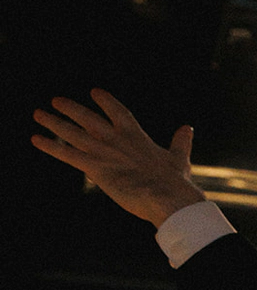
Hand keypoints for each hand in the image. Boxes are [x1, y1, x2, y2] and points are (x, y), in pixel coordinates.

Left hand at [31, 89, 205, 226]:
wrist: (168, 197)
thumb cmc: (176, 182)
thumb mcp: (179, 158)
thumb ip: (180, 142)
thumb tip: (188, 128)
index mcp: (136, 136)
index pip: (117, 111)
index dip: (105, 101)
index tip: (94, 92)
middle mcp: (117, 139)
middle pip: (88, 118)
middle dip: (71, 109)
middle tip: (56, 100)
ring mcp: (104, 152)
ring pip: (73, 132)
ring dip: (54, 123)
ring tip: (39, 113)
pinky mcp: (95, 168)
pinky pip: (67, 154)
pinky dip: (50, 146)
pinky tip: (36, 139)